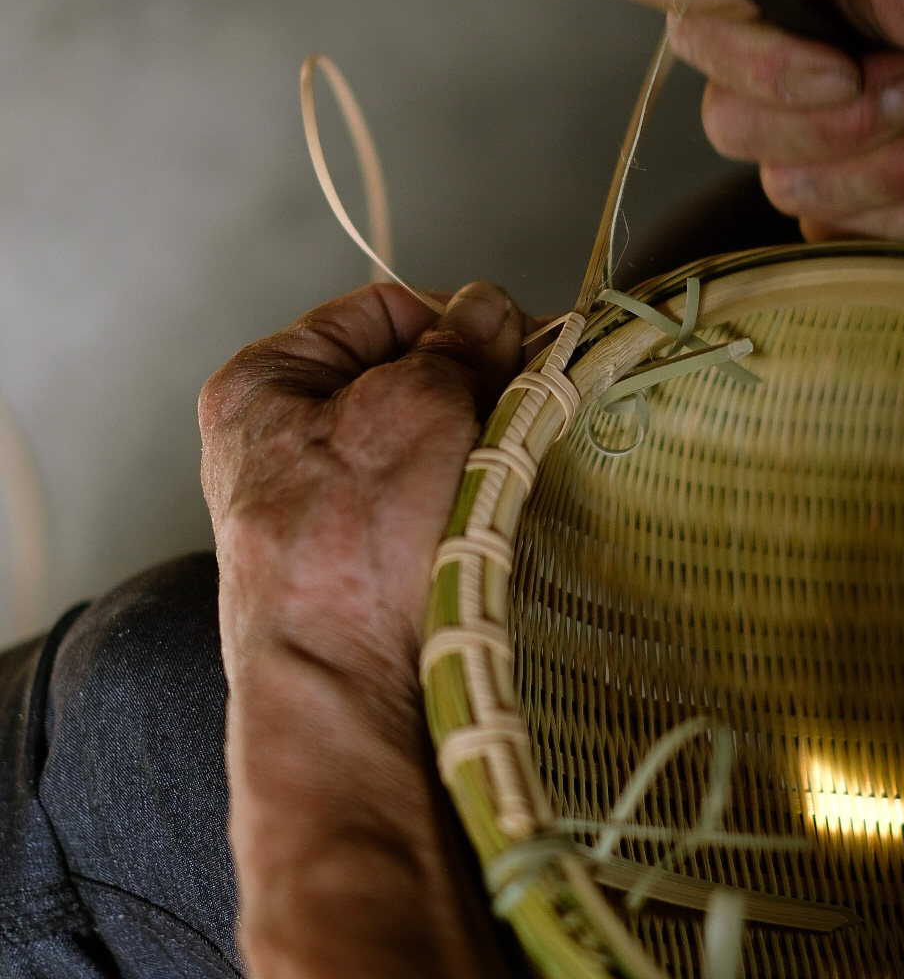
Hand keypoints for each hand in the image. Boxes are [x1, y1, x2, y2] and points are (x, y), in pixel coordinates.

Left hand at [199, 281, 528, 978]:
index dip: (453, 319)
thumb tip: (490, 307)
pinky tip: (505, 495)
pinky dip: (473, 483)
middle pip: (405, 375)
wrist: (353, 701)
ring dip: (482, 434)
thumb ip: (458, 343)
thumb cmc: (358, 548)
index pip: (380, 311)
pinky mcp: (366, 553)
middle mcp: (285, 439)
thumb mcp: (416, 408)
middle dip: (474, 381)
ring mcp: (324, 502)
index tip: (515, 343)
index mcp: (265, 384)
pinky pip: (431, 490)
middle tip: (533, 396)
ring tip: (524, 451)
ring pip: (426, 435)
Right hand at [612, 0, 903, 240]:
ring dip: (903, 158)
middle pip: (736, 129)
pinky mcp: (855, 209)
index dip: (770, 71)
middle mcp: (782, 74)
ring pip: (794, 187)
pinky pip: (844, 234)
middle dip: (854, 118)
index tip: (847, 64)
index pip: (701, 46)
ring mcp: (817, 147)